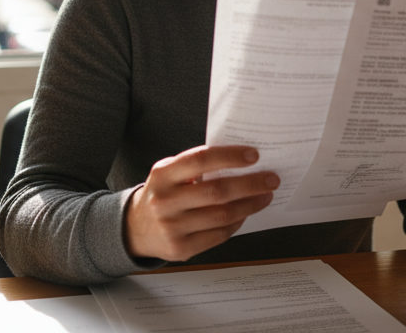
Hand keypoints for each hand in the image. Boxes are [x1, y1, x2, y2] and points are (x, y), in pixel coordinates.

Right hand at [125, 145, 278, 261]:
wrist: (134, 229)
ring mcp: (172, 227)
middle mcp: (164, 201)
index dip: (230, 157)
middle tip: (271, 179)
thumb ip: (197, 167)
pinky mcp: (180, 248)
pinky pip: (218, 235)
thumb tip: (242, 162)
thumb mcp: (170, 174)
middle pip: (217, 191)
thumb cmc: (162, 194)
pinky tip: (245, 213)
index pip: (201, 160)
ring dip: (250, 205)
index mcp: (163, 174)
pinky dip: (237, 223)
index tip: (254, 156)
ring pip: (222, 215)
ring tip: (264, 196)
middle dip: (250, 184)